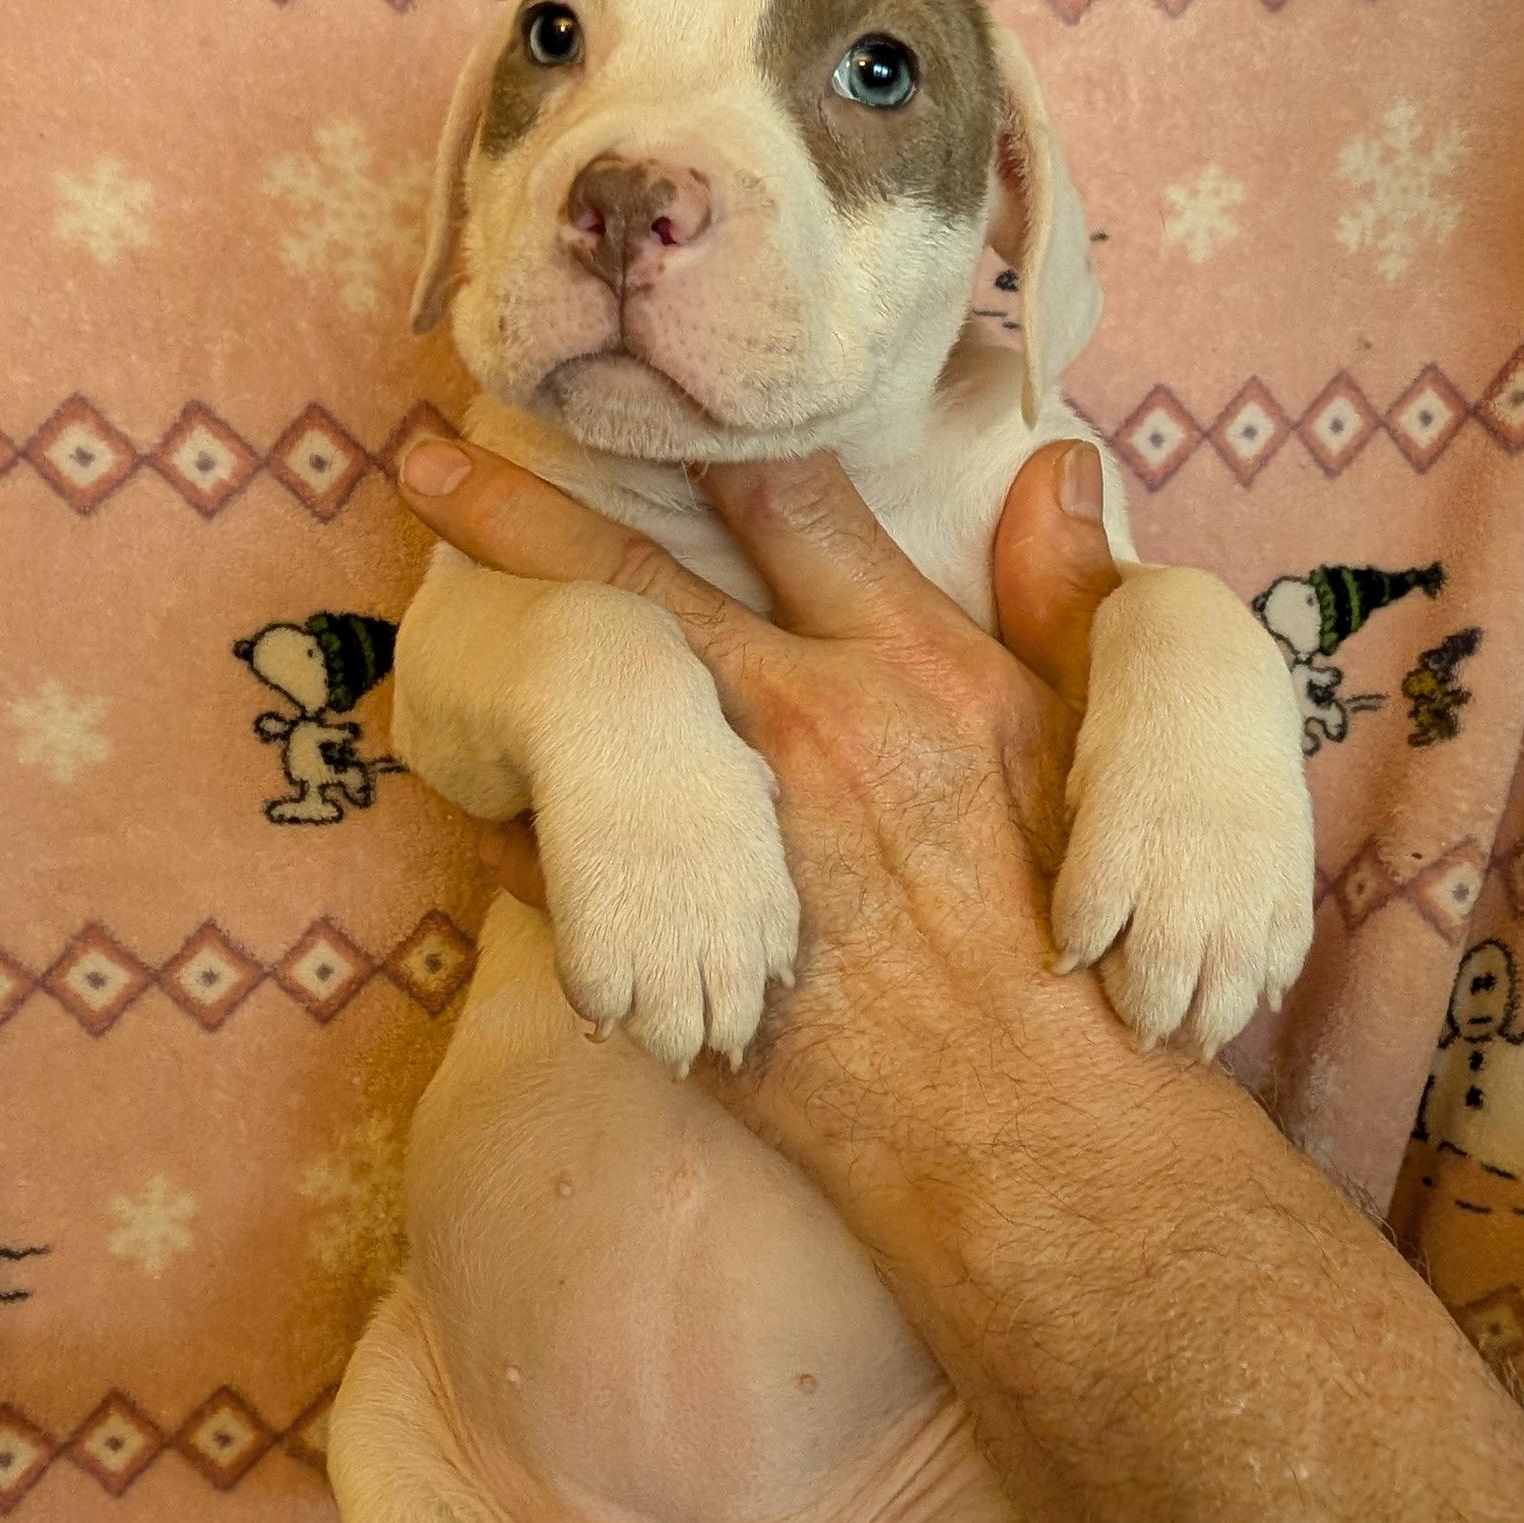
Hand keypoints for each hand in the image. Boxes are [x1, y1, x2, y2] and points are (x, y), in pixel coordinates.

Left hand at [395, 430, 1156, 1245]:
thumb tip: (1057, 461)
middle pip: (632, 585)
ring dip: (493, 673)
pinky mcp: (671, 936)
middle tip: (425, 457)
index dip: (707, 434)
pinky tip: (483, 801)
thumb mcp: (1102, 754)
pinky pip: (548, 863)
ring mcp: (725, 837)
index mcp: (912, 670)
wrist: (1033, 1136)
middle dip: (519, 511)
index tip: (637, 386)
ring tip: (421, 638)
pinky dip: (513, 826)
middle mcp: (805, 731)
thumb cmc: (1082, 946)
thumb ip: (1069, 598)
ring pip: (567, 722)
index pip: (789, 504)